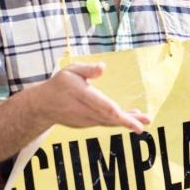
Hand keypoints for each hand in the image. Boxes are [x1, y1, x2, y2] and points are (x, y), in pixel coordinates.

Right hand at [33, 62, 150, 131]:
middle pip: (111, 117)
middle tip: (147, 120)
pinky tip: (131, 117)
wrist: (43, 105)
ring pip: (110, 122)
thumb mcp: (70, 71)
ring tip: (144, 119)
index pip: (105, 107)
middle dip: (130, 120)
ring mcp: (86, 120)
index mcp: (82, 96)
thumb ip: (87, 69)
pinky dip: (118, 121)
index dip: (122, 115)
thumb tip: (103, 67)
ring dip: (127, 121)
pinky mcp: (87, 123)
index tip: (135, 121)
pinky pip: (105, 123)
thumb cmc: (59, 84)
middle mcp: (85, 111)